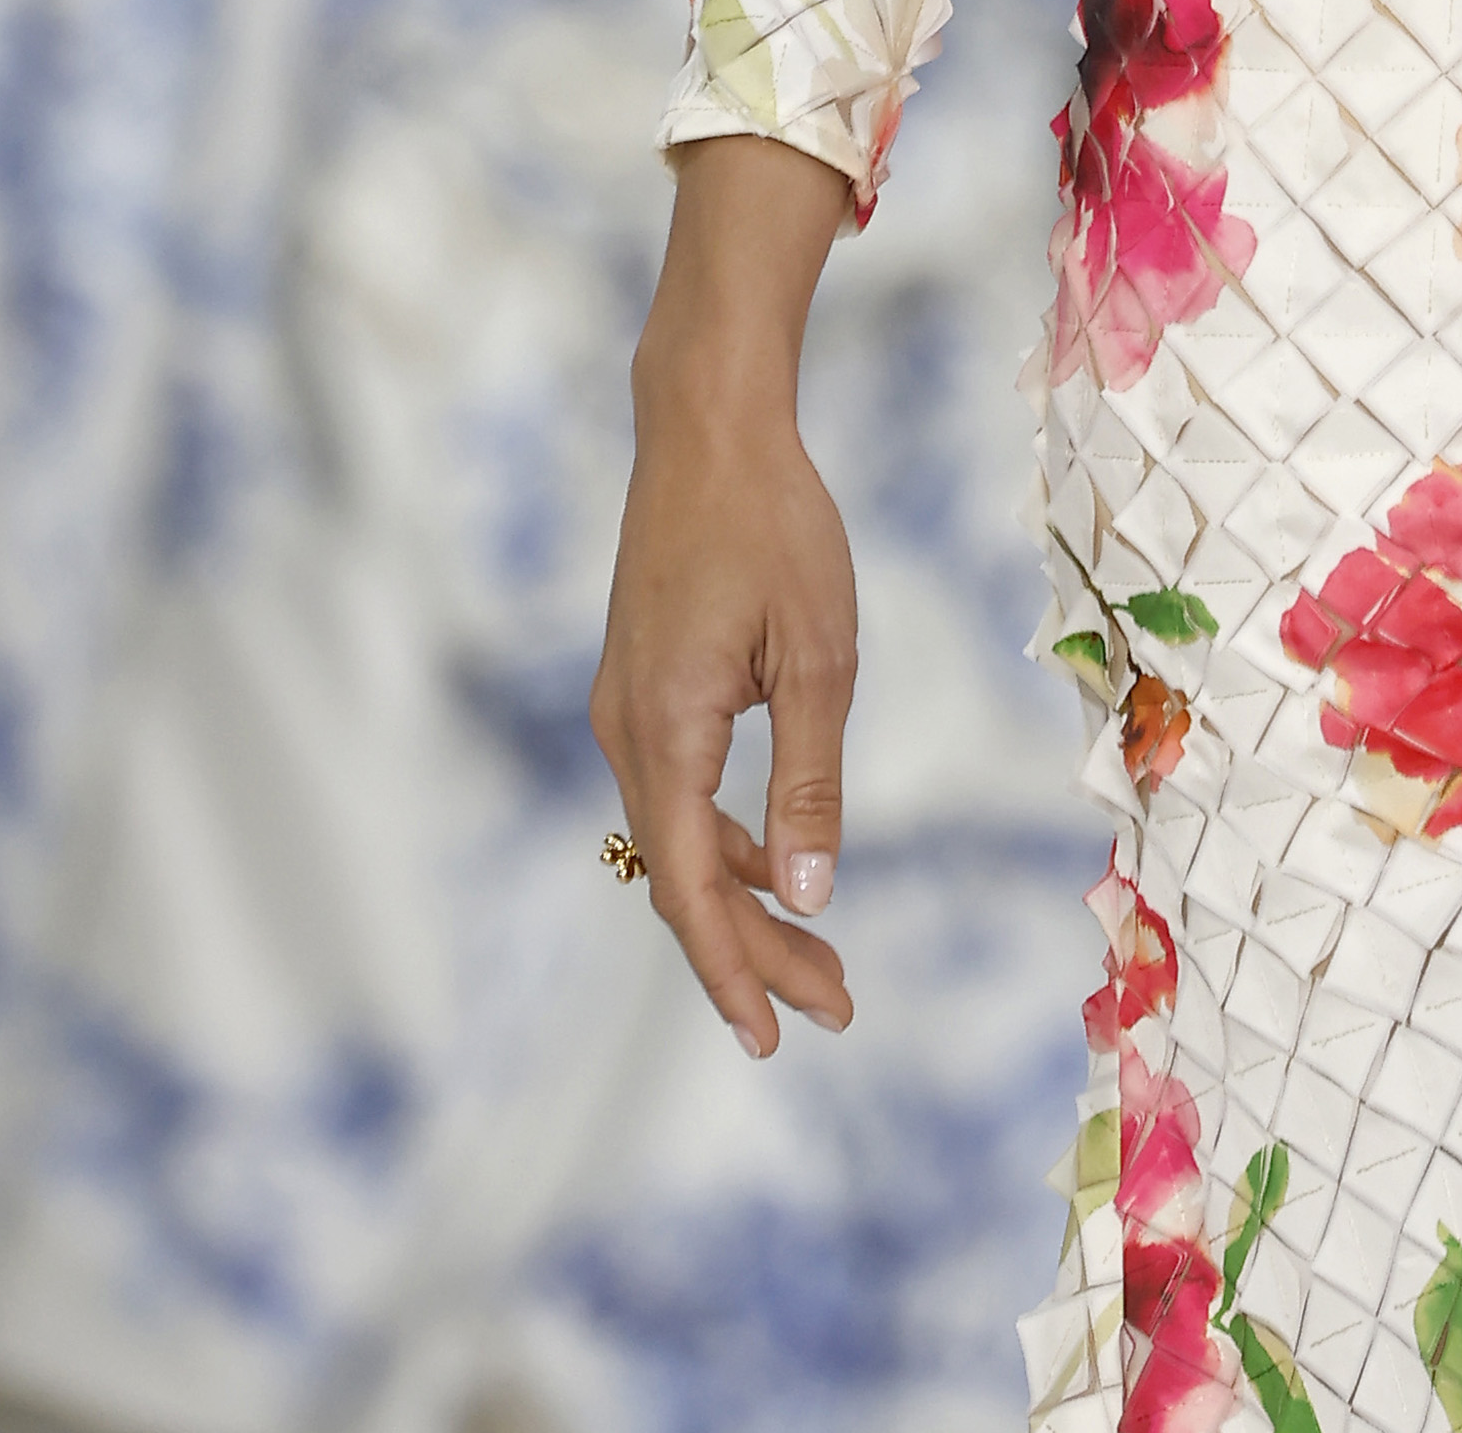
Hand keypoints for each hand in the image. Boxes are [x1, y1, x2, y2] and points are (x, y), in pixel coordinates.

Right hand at [591, 131, 859, 1056]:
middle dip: (757, 950)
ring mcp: (627, 709)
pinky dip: (727, 840)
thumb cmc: (774, 526)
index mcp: (663, 732)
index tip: (774, 1037)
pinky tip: (783, 859)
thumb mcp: (817, 655)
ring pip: (680, 839)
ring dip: (745, 900)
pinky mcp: (643, 684)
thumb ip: (809, 781)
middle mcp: (627, 732)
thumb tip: (813, 895)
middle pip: (685, 878)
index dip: (733, 969)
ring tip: (821, 958)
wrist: (708, 425)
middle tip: (834, 1007)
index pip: (692, 888)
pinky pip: (678, 792)